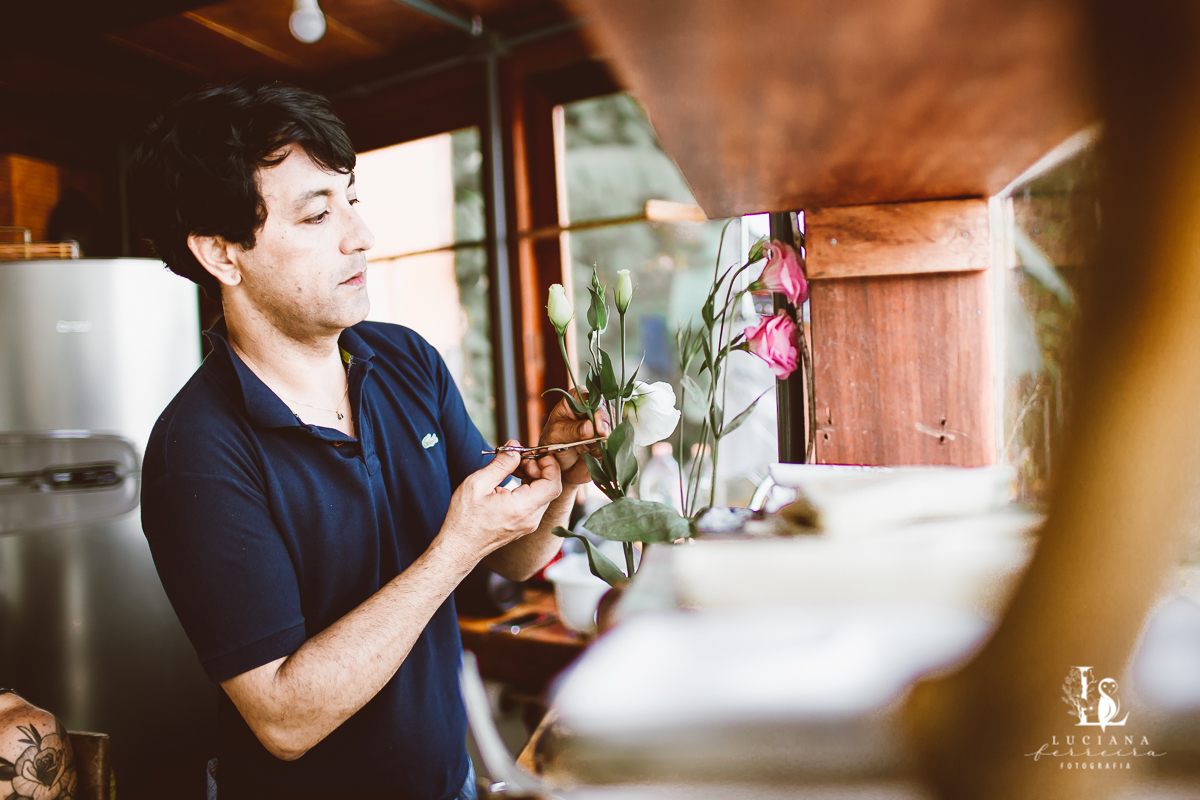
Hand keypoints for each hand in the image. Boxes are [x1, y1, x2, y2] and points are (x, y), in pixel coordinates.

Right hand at [441, 442, 561, 560]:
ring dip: (533, 477)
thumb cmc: (464, 519)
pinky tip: (512, 480)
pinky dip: (528, 487)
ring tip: (513, 468)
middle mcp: (530, 519)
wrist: (459, 548)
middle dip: (538, 468)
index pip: (553, 484)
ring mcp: (529, 524)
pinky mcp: (524, 525)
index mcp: (522, 508)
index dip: (549, 465)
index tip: (534, 454)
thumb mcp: (477, 484)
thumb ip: (500, 464)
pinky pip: (535, 502)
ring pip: (543, 494)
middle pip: (549, 488)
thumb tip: (515, 447)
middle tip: (518, 459)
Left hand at [536, 393, 610, 485]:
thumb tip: (590, 427)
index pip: (591, 399)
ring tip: (589, 449)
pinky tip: (595, 453)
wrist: (560, 464)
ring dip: (605, 439)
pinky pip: (616, 441)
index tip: (600, 428)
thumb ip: (573, 430)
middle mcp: (593, 407)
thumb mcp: (556, 435)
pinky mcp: (610, 437)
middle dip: (606, 426)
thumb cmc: (553, 443)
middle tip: (603, 437)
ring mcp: (604, 422)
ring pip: (614, 426)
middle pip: (607, 411)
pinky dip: (608, 448)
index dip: (598, 412)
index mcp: (577, 399)